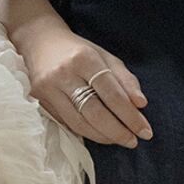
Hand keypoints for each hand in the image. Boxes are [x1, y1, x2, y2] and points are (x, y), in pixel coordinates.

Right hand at [14, 22, 152, 148]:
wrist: (39, 42)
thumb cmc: (78, 50)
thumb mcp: (106, 57)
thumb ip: (125, 80)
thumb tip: (141, 104)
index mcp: (85, 59)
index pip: (112, 94)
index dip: (130, 116)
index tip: (145, 131)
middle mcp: (64, 74)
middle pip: (95, 112)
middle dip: (118, 131)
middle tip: (133, 141)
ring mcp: (48, 88)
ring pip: (79, 123)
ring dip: (103, 136)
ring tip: (119, 140)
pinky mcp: (38, 100)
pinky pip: (66, 123)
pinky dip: (86, 132)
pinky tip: (100, 134)